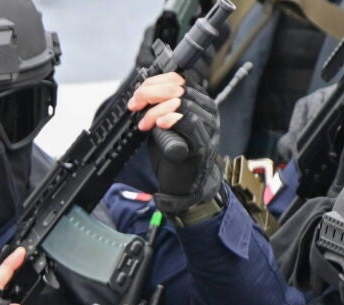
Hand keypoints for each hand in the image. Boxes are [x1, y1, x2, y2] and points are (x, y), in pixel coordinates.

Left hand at [131, 72, 223, 217]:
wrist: (185, 185)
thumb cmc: (174, 155)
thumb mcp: (163, 125)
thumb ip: (158, 108)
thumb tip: (140, 95)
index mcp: (198, 102)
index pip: (178, 79)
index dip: (155, 82)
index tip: (138, 94)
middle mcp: (206, 110)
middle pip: (178, 88)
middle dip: (150, 94)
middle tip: (135, 105)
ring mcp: (208, 125)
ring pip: (181, 102)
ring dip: (156, 110)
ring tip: (144, 123)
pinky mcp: (204, 142)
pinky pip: (189, 121)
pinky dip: (171, 118)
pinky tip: (159, 124)